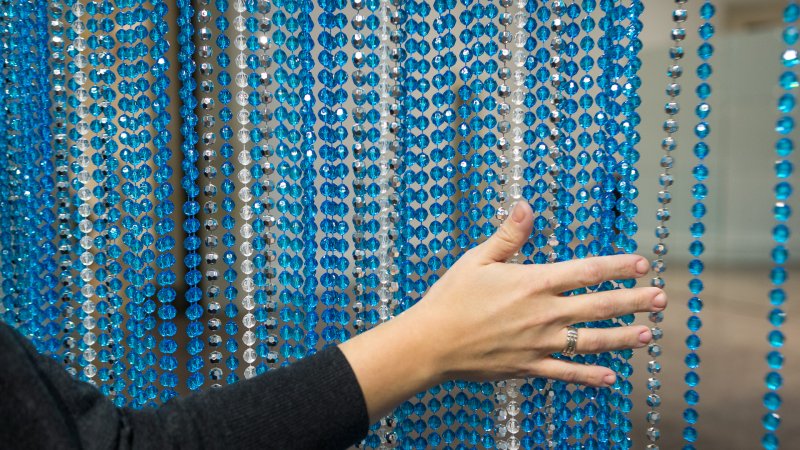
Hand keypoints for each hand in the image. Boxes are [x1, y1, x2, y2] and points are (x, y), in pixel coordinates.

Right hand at [339, 201, 665, 421]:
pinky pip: (567, 373)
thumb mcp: (477, 258)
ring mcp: (539, 344)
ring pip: (592, 340)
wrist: (430, 343)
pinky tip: (611, 378)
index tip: (642, 264)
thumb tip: (527, 205)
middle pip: (599, 305)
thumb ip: (508, 235)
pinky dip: (590, 376)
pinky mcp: (529, 367)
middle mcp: (544, 314)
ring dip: (623, 337)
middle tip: (661, 299)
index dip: (618, 267)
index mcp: (533, 283)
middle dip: (633, 301)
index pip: (587, 271)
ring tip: (648, 334)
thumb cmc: (450, 298)